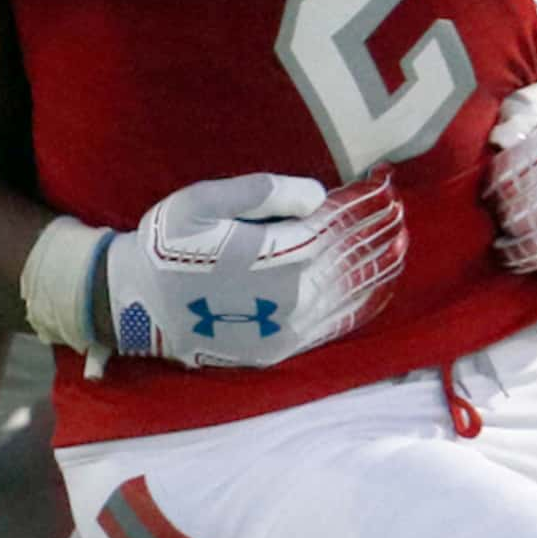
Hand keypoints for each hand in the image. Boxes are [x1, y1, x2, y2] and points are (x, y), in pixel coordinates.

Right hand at [103, 168, 406, 367]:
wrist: (136, 306)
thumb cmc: (166, 244)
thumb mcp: (201, 201)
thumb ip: (261, 193)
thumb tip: (317, 196)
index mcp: (273, 256)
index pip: (333, 226)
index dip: (360, 206)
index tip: (384, 187)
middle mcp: (290, 297)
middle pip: (347, 259)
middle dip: (374, 233)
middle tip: (399, 212)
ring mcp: (287, 329)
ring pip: (347, 293)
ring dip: (375, 266)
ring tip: (398, 243)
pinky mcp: (280, 349)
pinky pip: (332, 325)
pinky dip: (360, 303)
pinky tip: (375, 288)